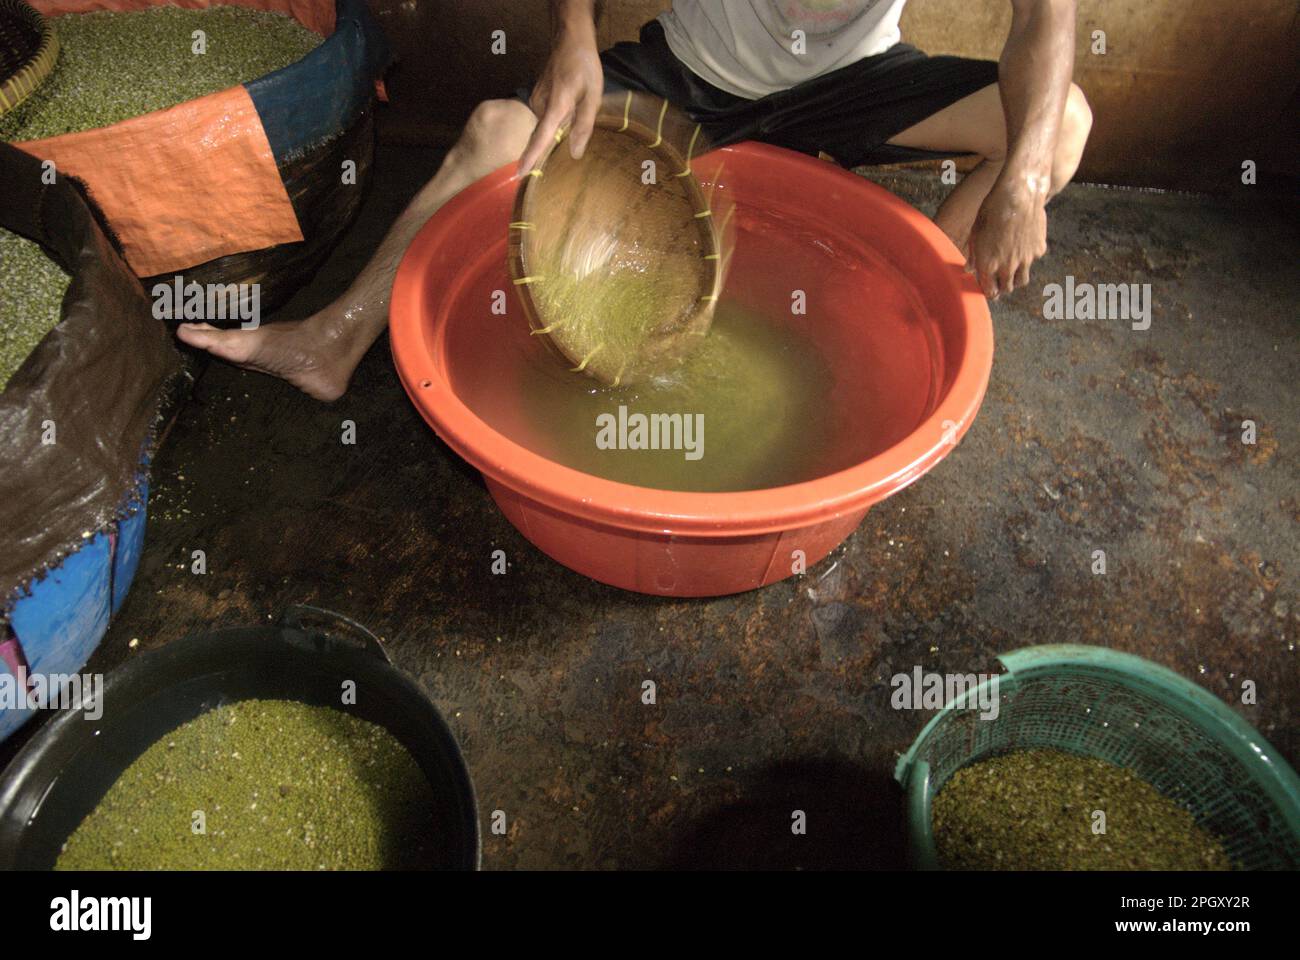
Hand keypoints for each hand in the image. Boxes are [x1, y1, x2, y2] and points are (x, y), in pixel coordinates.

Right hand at [517, 19, 602, 174]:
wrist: (570, 39)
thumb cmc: (584, 67)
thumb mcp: (593, 97)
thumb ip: (583, 126)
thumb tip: (575, 154)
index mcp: (555, 107)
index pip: (540, 138)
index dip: (531, 157)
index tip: (519, 174)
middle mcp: (540, 105)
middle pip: (545, 134)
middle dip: (554, 141)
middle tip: (570, 124)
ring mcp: (536, 100)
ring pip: (547, 124)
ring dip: (560, 124)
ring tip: (577, 104)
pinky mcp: (537, 96)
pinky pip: (546, 115)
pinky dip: (556, 116)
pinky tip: (570, 103)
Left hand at [967, 179, 1047, 298]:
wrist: (1018, 195)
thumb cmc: (992, 211)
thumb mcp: (976, 233)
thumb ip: (973, 255)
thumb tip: (969, 269)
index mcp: (988, 264)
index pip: (989, 291)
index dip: (988, 291)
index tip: (988, 288)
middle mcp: (1007, 267)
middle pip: (1006, 289)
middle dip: (1002, 287)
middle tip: (1000, 282)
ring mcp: (1025, 260)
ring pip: (1021, 280)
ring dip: (1016, 279)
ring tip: (1012, 270)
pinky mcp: (1038, 250)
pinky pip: (1033, 260)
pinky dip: (1028, 257)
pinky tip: (1023, 245)